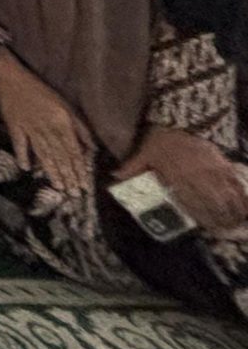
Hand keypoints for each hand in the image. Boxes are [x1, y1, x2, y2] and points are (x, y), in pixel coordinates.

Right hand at [0, 51, 93, 194]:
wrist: (9, 76)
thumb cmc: (41, 89)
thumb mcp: (67, 105)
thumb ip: (80, 127)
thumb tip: (92, 148)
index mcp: (62, 125)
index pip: (74, 152)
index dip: (80, 170)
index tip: (85, 185)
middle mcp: (47, 131)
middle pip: (60, 157)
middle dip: (68, 176)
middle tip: (74, 194)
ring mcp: (29, 130)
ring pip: (43, 156)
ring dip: (51, 172)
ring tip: (58, 187)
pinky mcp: (14, 128)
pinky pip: (20, 145)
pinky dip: (22, 156)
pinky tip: (26, 169)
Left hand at [118, 126, 247, 235]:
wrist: (181, 117)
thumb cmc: (161, 137)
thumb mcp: (144, 151)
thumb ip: (132, 167)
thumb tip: (114, 176)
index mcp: (177, 177)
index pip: (191, 203)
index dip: (201, 218)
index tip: (209, 230)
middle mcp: (197, 177)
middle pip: (212, 204)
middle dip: (220, 219)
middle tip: (225, 231)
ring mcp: (213, 171)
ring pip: (226, 196)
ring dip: (232, 211)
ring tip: (236, 223)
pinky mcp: (223, 164)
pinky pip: (235, 183)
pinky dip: (242, 196)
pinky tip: (245, 207)